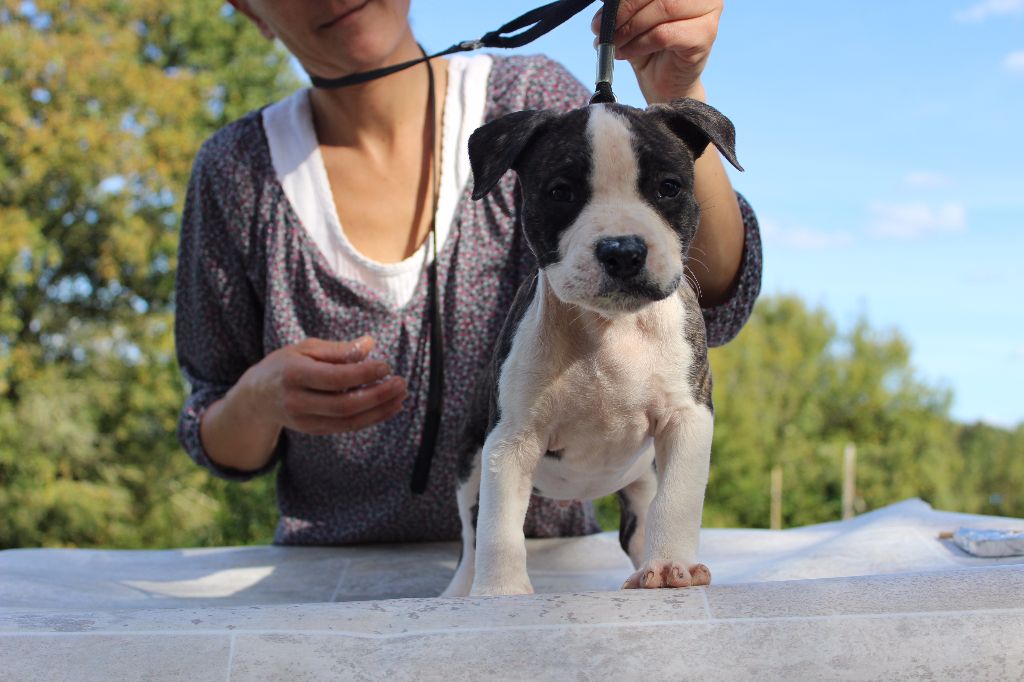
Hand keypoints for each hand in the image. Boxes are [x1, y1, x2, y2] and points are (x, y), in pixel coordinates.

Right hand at [242, 336, 406, 435]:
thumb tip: (369, 344)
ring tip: (401, 396)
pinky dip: (372, 418)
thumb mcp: (305, 348)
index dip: (363, 373)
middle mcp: (297, 401)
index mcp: (293, 375)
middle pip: (345, 405)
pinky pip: (348, 427)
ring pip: (349, 421)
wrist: (257, 398)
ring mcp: (305, 421)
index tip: (386, 365)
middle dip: (378, 395)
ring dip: (380, 410)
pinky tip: (389, 407)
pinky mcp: (314, 431)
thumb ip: (338, 350)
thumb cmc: (285, 365)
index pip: (335, 378)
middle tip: (401, 383)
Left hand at [591, 0, 721, 103]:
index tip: (601, 12)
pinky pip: (664, 34)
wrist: (664, 81)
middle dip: (623, 10)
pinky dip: (639, 44)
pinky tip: (625, 52)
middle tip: (600, 29)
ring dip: (629, 28)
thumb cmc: (649, 45)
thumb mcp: (631, 17)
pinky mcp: (705, 35)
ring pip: (662, 9)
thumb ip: (623, 3)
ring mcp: (709, 12)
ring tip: (612, 43)